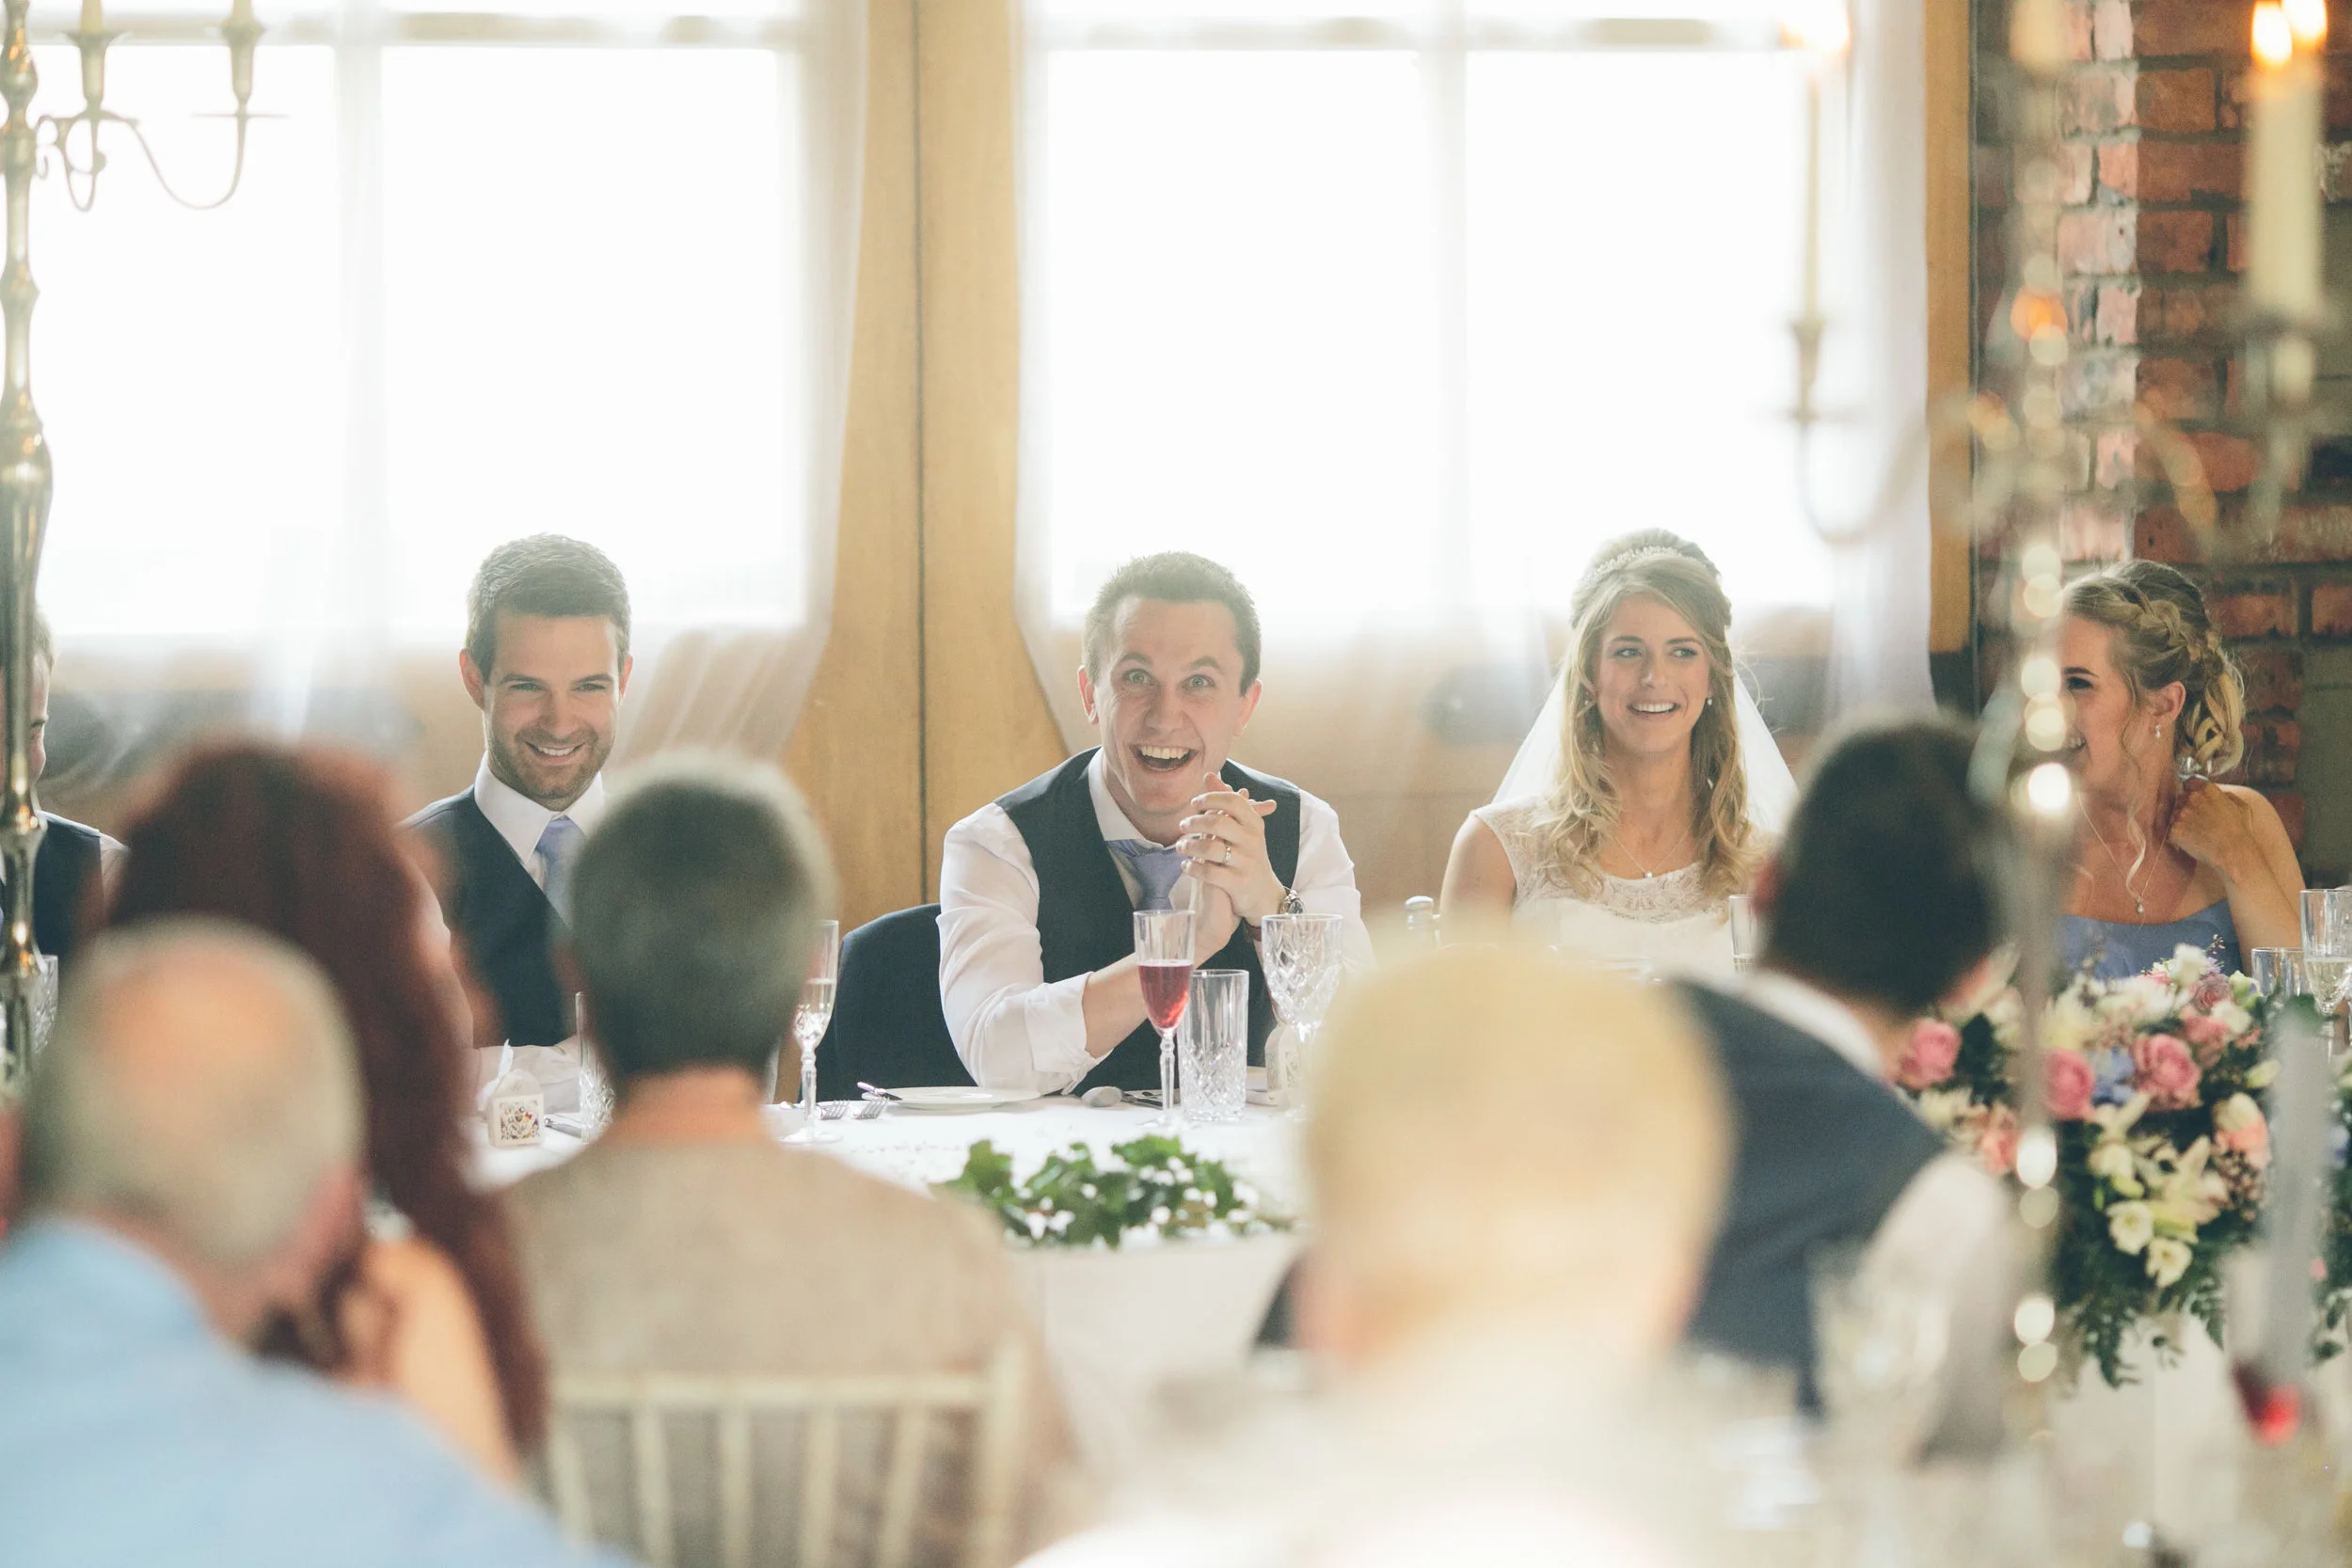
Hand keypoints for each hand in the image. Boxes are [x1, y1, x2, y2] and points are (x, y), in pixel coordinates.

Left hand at [1179, 774, 1284, 927]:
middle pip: (1217, 823)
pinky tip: (1185, 866)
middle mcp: (1253, 841)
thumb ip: (1225, 802)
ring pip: (1210, 848)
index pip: (1233, 801)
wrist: (1263, 894)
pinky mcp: (1238, 883)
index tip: (1194, 804)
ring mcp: (1246, 862)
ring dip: (1189, 846)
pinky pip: (1209, 872)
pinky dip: (1193, 868)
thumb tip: (1208, 775)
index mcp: (1254, 824)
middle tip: (1181, 826)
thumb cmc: (1247, 855)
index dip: (1211, 799)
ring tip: (1180, 847)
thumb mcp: (1242, 829)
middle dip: (1194, 823)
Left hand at [2168, 779, 2259, 882]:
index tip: (2195, 799)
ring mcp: (2180, 814)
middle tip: (2197, 820)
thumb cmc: (2240, 831)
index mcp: (2207, 790)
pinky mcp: (2174, 830)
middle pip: (2180, 797)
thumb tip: (2219, 793)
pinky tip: (2191, 840)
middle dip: (2186, 806)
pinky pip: (2171, 830)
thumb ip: (2227, 795)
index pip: (2189, 782)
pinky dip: (2178, 835)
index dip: (2192, 790)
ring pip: (2174, 813)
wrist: (2233, 853)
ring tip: (2196, 832)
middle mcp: (2191, 798)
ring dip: (2181, 820)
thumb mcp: (2241, 806)